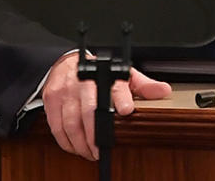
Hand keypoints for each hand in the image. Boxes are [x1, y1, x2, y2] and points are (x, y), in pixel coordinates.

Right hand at [42, 52, 171, 159]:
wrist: (67, 62)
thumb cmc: (98, 73)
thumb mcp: (122, 75)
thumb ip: (143, 85)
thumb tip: (163, 90)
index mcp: (105, 74)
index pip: (115, 85)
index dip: (121, 97)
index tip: (126, 110)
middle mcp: (84, 80)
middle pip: (89, 110)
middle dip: (95, 134)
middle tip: (100, 150)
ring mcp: (66, 89)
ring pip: (71, 122)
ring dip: (80, 143)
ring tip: (89, 152)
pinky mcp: (52, 98)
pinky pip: (56, 125)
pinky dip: (65, 141)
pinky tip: (74, 146)